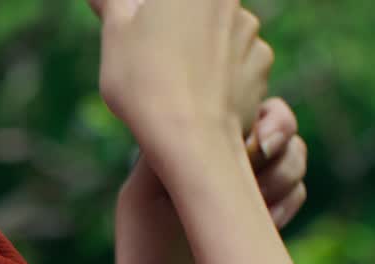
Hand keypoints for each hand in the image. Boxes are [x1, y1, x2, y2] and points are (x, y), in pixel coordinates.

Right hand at [92, 0, 272, 164]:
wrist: (191, 139)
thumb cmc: (144, 81)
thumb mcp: (115, 35)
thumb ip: (112, 4)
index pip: (168, 1)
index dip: (151, 16)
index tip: (140, 32)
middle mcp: (230, 0)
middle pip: (196, 9)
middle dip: (176, 27)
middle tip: (151, 56)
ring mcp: (251, 33)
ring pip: (218, 34)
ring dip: (200, 48)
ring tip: (174, 81)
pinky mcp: (262, 67)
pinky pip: (238, 62)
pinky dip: (221, 73)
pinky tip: (198, 94)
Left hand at [112, 98, 308, 263]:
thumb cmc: (142, 250)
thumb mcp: (142, 195)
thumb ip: (169, 152)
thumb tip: (195, 112)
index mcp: (191, 144)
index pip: (234, 105)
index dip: (253, 110)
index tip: (251, 132)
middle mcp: (224, 159)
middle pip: (276, 120)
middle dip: (281, 131)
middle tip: (265, 152)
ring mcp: (250, 187)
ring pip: (294, 155)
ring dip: (284, 172)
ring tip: (258, 203)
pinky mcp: (268, 217)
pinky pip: (299, 192)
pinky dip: (288, 202)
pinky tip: (266, 224)